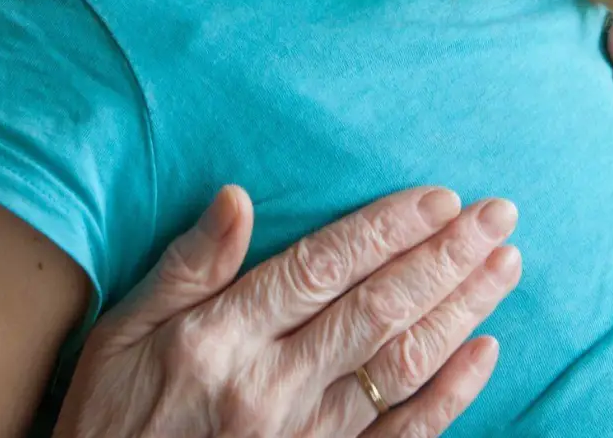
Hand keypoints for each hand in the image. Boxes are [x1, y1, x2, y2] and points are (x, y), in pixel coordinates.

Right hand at [53, 186, 519, 437]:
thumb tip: (237, 198)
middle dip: (444, 258)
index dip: (385, 230)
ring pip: (401, 365)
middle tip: (498, 215)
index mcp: (221, 338)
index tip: (439, 198)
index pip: (321, 269)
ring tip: (504, 266)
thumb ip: (185, 268)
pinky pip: (402, 436)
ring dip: (460, 312)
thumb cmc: (109, 415)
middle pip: (377, 310)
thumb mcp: (121, 332)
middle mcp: (272, 385)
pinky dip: (451, 396)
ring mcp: (304, 435)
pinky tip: (485, 353)